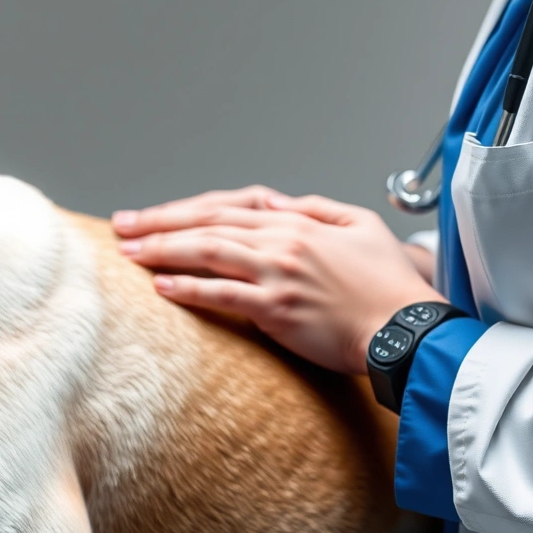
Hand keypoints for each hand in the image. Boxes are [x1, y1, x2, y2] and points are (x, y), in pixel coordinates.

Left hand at [113, 188, 443, 374]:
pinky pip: (223, 295)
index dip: (186, 210)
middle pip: (208, 224)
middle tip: (122, 226)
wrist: (409, 329)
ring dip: (164, 250)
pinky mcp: (277, 310)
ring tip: (130, 252)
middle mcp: (283, 242)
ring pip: (208, 252)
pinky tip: (161, 286)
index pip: (228, 208)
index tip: (153, 215)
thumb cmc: (390, 285)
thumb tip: (277, 203)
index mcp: (298, 223)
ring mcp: (279, 274)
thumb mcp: (360, 227)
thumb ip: (316, 209)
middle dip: (160, 223)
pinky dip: (189, 288)